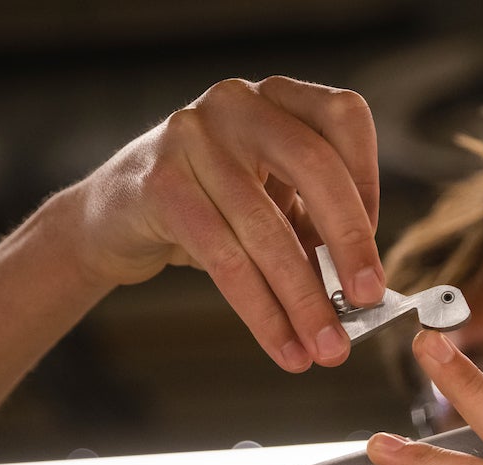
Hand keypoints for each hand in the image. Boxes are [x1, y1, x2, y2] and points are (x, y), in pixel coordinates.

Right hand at [70, 76, 382, 370]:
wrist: (113, 221)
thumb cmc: (210, 210)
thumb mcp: (273, 202)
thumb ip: (318, 226)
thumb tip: (368, 287)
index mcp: (277, 98)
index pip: (344, 118)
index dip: (369, 181)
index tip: (369, 241)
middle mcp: (237, 103)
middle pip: (315, 165)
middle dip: (349, 242)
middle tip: (368, 300)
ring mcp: (192, 136)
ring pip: (266, 226)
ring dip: (304, 299)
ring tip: (326, 347)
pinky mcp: (160, 184)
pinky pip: (225, 258)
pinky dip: (261, 311)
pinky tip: (282, 345)